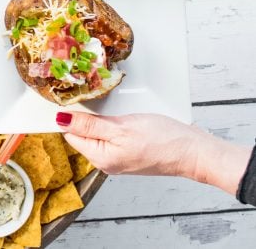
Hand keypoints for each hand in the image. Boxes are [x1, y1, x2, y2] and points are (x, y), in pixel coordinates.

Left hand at [55, 111, 250, 195]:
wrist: (194, 151)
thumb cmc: (163, 140)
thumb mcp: (121, 128)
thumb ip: (89, 125)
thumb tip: (61, 120)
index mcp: (100, 157)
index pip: (70, 134)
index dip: (69, 115)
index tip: (69, 97)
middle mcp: (105, 161)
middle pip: (81, 134)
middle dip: (84, 116)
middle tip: (90, 95)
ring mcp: (117, 158)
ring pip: (97, 133)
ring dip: (99, 118)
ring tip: (109, 107)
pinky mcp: (128, 152)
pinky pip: (110, 135)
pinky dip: (111, 124)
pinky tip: (121, 117)